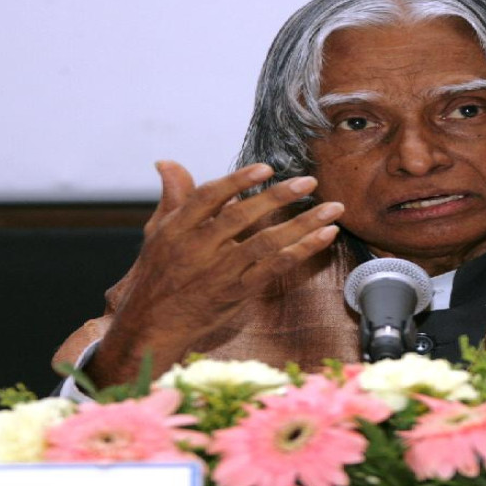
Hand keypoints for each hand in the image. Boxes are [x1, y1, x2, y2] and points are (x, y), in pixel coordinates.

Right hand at [86, 160, 342, 385]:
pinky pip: (275, 269)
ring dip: (302, 225)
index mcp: (177, 229)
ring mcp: (220, 273)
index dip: (237, 180)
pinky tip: (324, 236)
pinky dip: (302, 251)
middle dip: (278, 198)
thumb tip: (167, 162)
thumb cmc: (158, 272)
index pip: (207, 197)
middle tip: (309, 182)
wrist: (153, 323)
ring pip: (265, 245)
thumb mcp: (158, 231)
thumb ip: (173, 196)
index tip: (266, 167)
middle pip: (241, 218)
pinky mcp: (238, 292)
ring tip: (332, 209)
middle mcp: (198, 250)